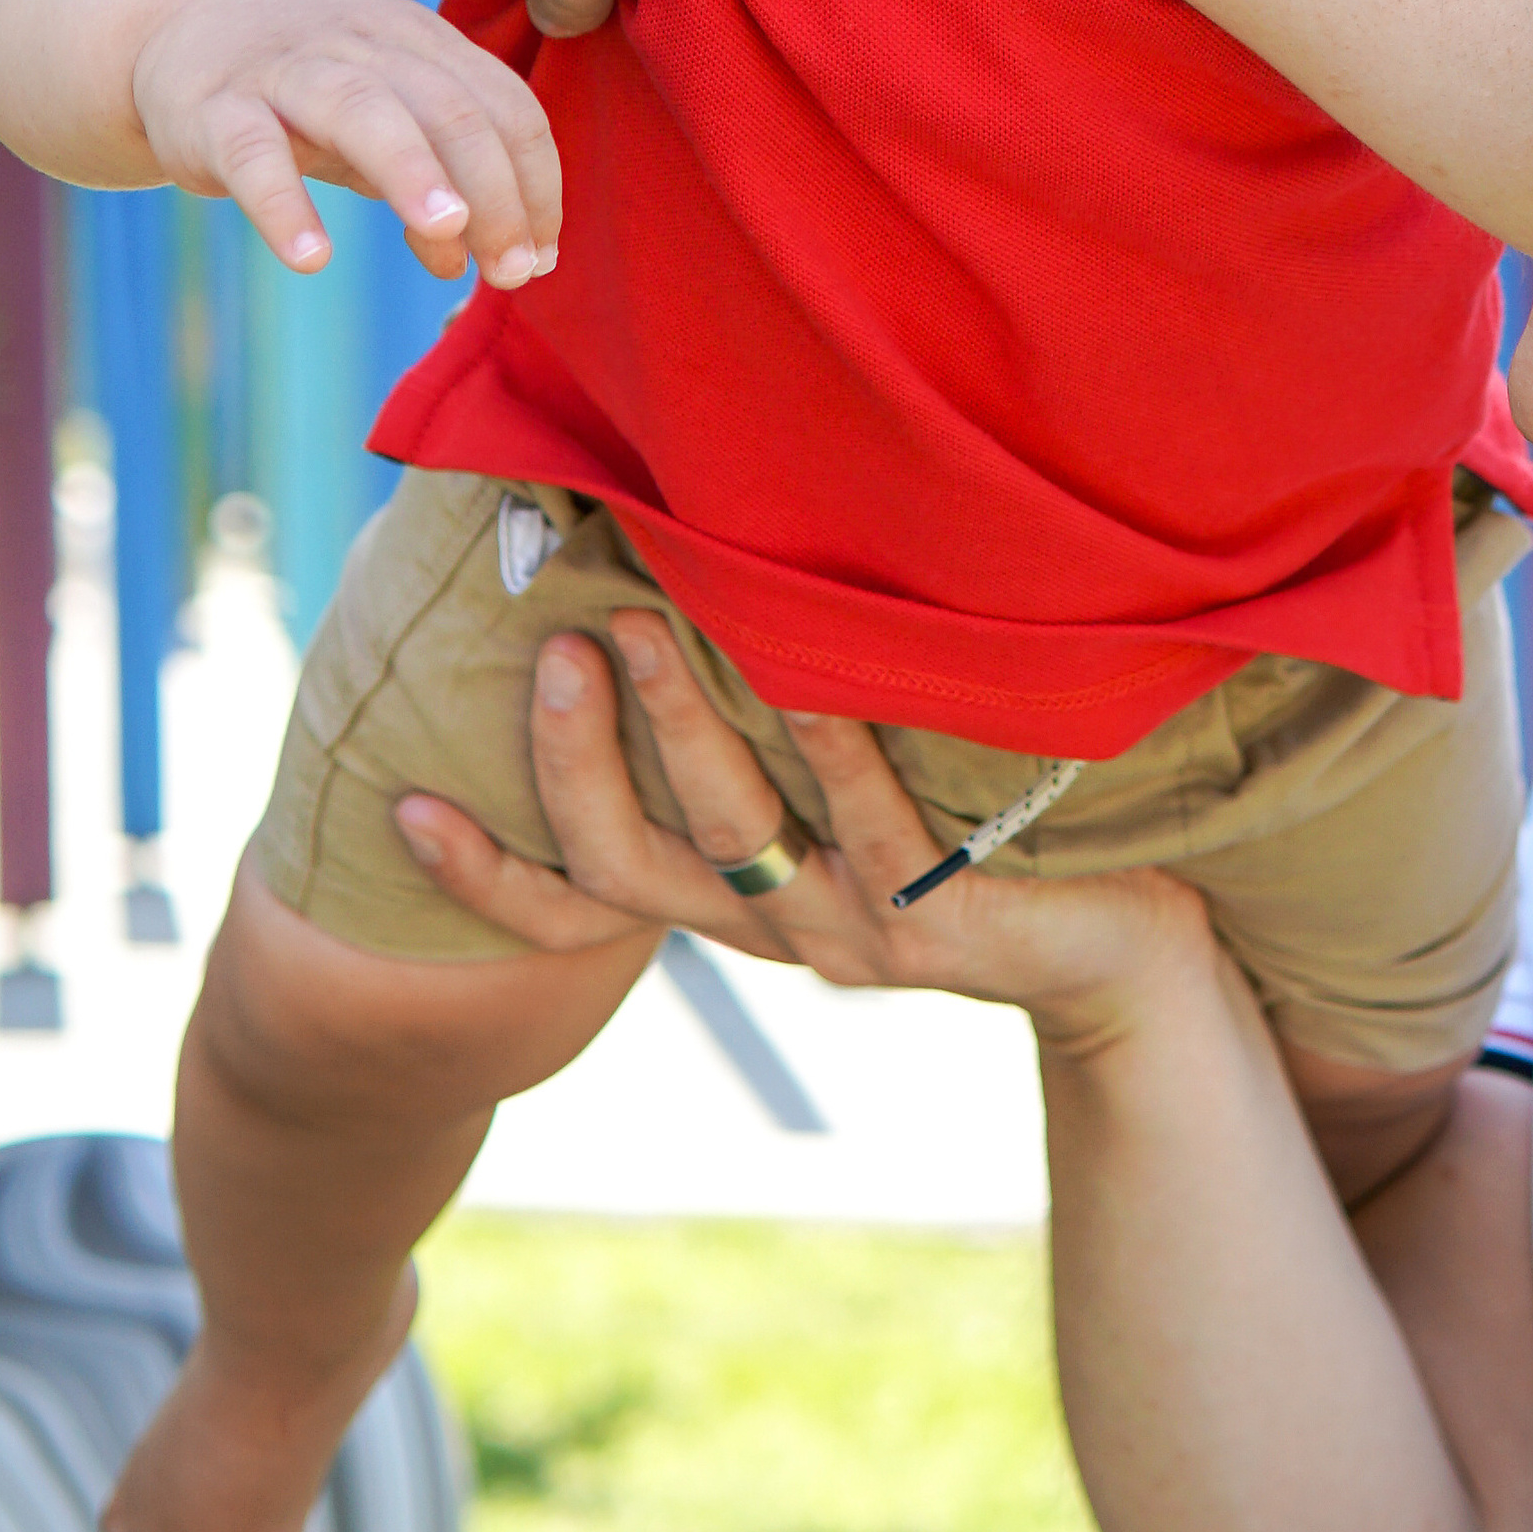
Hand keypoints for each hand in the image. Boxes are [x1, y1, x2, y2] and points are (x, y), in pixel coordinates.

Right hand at [130, 0, 561, 283]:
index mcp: (421, 42)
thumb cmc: (309, 79)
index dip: (535, 182)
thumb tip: (473, 258)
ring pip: (362, 109)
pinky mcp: (214, 108)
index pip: (503, 104)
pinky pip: (253, 153)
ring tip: (447, 236)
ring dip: (413, 172)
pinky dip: (284, 206)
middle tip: (512, 272)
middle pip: (448, 108)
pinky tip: (312, 258)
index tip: (542, 255)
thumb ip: (433, 180)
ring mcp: (287, 71)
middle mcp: (364, 46)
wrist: (183, 3)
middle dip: (495, 193)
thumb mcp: (383, 116)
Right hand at [392, 610, 1214, 1052]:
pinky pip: (877, 825)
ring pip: (734, 832)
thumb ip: (756, 728)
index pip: (576, 903)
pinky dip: (836, 745)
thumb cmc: (971, 831)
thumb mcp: (846, 792)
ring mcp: (854, 933)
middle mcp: (776, 930)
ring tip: (641, 622)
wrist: (1127, 949)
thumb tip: (661, 582)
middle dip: (575, 754)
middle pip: (630, 861)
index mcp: (735, 903)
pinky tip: (813, 676)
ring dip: (679, 726)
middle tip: (555, 643)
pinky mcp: (944, 925)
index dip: (486, 875)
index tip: (405, 805)